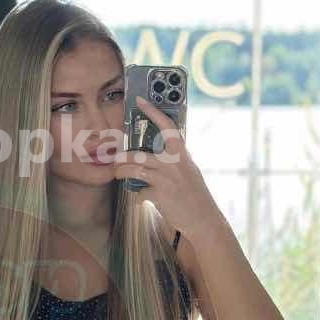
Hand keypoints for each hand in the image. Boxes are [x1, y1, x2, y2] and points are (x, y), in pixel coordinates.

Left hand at [113, 95, 219, 238]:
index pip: (167, 126)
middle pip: (137, 154)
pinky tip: (141, 199)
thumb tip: (158, 149)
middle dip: (122, 158)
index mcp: (181, 153)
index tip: (140, 101)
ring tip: (118, 174)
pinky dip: (138, 196)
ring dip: (121, 173)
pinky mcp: (159, 195)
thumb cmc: (194, 193)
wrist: (203, 218)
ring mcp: (166, 179)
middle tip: (116, 160)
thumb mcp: (188, 169)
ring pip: (133, 170)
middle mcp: (173, 163)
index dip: (153, 112)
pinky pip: (139, 192)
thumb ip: (174, 158)